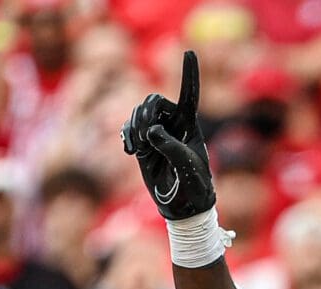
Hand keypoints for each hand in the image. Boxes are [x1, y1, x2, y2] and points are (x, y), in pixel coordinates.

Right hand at [121, 50, 215, 220]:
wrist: (183, 205)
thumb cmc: (194, 185)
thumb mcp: (187, 167)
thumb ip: (171, 146)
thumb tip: (152, 131)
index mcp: (190, 124)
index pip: (189, 93)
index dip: (189, 72)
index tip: (190, 51)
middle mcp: (173, 124)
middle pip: (154, 100)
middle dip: (145, 114)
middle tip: (144, 137)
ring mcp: (156, 133)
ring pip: (139, 113)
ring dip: (135, 128)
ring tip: (139, 149)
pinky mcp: (142, 144)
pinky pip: (128, 128)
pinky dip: (126, 135)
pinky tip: (129, 151)